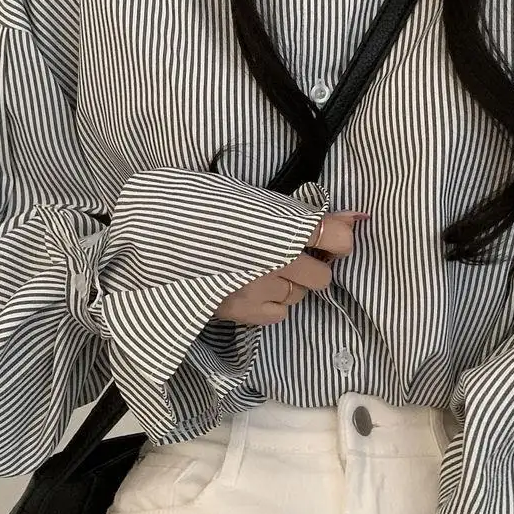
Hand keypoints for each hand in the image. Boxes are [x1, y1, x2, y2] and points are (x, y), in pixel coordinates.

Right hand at [212, 211, 367, 326]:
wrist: (156, 237)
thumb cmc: (201, 209)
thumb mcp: (250, 200)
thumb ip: (301, 212)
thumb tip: (357, 218)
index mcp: (276, 225)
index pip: (334, 237)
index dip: (339, 238)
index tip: (331, 238)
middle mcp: (274, 260)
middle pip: (321, 276)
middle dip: (310, 266)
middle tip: (288, 256)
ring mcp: (259, 289)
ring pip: (298, 295)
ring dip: (288, 285)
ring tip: (260, 270)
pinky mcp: (244, 312)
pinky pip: (279, 313)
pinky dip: (272, 303)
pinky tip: (250, 288)